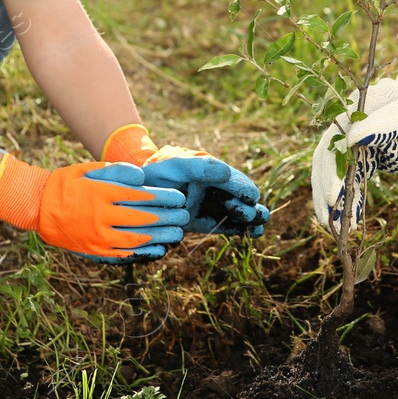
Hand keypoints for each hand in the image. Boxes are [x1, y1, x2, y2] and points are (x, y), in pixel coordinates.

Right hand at [37, 160, 189, 261]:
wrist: (39, 207)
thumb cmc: (68, 184)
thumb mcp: (89, 169)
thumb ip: (117, 171)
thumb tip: (143, 177)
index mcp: (102, 193)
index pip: (142, 196)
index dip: (164, 197)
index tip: (179, 197)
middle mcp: (102, 216)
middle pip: (144, 218)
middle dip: (168, 217)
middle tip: (184, 215)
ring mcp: (99, 236)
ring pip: (138, 239)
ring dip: (161, 236)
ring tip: (177, 233)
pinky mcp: (96, 250)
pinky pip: (126, 253)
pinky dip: (145, 251)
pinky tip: (159, 248)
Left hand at [102, 124, 268, 237]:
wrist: (139, 189)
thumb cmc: (156, 171)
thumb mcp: (174, 164)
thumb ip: (198, 167)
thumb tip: (226, 172)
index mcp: (212, 172)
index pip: (235, 181)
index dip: (244, 189)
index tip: (250, 197)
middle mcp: (216, 188)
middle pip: (242, 199)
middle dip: (249, 207)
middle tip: (248, 214)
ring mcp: (212, 205)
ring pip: (239, 213)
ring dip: (251, 220)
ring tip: (258, 229)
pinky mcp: (205, 220)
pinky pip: (226, 225)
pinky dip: (239, 230)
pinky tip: (251, 234)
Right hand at [311, 40, 397, 226]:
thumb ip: (383, 124)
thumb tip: (350, 140)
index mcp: (356, 110)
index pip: (333, 143)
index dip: (329, 171)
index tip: (332, 197)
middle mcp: (354, 126)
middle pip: (330, 161)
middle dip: (326, 190)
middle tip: (326, 219)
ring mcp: (364, 142)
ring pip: (341, 173)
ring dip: (338, 198)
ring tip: (338, 227)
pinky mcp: (376, 155)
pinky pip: (357, 178)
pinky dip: (353, 197)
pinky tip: (353, 218)